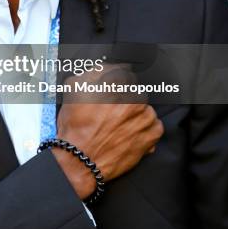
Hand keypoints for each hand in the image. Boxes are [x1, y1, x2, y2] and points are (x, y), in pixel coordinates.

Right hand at [52, 65, 163, 198]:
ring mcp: (146, 114)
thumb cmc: (75, 125)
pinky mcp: (152, 133)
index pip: (123, 71)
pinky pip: (154, 124)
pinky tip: (127, 134)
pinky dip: (144, 128)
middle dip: (125, 98)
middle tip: (111, 112)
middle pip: (135, 89)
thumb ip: (92, 72)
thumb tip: (105, 67)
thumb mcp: (73, 88)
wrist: (81, 160)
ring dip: (135, 113)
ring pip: (145, 106)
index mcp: (117, 81)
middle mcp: (135, 95)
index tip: (110, 91)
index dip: (114, 82)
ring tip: (118, 125)